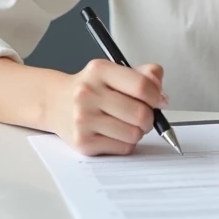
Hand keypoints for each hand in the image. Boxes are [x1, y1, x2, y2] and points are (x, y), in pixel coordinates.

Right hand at [50, 59, 168, 155]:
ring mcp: (83, 119)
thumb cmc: (91, 88)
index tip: (158, 100)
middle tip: (143, 115)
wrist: (55, 102)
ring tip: (127, 123)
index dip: (157, 96)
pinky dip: (126, 143)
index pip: (142, 86)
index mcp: (99, 71)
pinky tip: (115, 133)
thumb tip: (162, 96)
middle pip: (140, 114)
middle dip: (149, 118)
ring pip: (133, 134)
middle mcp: (88, 93)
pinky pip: (123, 148)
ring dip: (137, 132)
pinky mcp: (83, 142)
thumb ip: (143, 75)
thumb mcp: (113, 72)